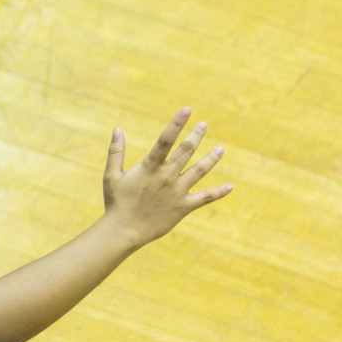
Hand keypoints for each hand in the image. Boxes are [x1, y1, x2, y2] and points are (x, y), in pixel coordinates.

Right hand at [103, 107, 231, 245]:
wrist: (123, 232)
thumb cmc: (116, 203)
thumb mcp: (111, 176)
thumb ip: (115, 152)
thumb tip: (117, 129)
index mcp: (150, 168)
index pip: (165, 140)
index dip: (177, 124)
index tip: (187, 110)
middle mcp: (166, 177)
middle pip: (186, 151)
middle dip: (196, 136)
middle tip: (204, 125)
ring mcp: (177, 192)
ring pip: (200, 170)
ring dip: (211, 159)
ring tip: (221, 149)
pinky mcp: (183, 207)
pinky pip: (205, 198)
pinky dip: (219, 192)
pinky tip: (230, 187)